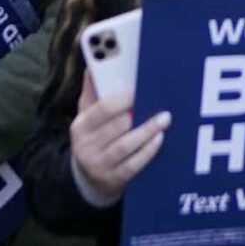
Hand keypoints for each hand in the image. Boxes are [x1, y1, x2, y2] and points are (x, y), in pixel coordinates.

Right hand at [70, 74, 168, 203]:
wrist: (87, 180)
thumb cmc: (93, 139)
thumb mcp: (87, 118)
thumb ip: (92, 93)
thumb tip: (93, 66)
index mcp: (80, 127)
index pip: (102, 109)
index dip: (122, 99)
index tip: (140, 89)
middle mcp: (86, 147)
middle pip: (116, 127)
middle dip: (139, 115)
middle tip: (162, 105)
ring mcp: (99, 165)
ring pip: (125, 146)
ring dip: (147, 131)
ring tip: (164, 119)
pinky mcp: (113, 180)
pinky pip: (132, 165)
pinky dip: (147, 152)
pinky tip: (159, 139)